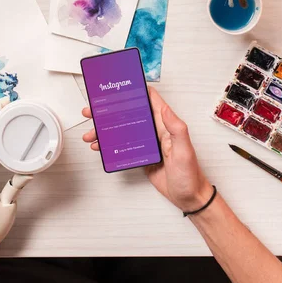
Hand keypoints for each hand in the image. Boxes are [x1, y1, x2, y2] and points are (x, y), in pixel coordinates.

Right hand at [82, 87, 212, 211]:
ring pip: (121, 129)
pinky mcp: (140, 153)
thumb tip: (165, 108)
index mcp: (165, 124)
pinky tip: (99, 146)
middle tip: (93, 110)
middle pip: (129, 113)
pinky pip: (121, 144)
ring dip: (105, 129)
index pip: (149, 100)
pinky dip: (108, 144)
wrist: (188, 197)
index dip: (135, 89)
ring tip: (91, 132)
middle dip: (110, 110)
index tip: (118, 85)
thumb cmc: (190, 174)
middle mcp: (154, 129)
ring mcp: (146, 141)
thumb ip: (177, 129)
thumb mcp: (184, 151)